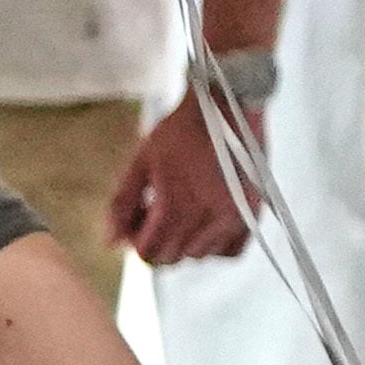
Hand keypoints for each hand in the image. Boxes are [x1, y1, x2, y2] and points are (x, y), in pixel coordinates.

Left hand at [110, 100, 254, 265]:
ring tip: (180, 210)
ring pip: (199, 256)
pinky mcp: (253, 213)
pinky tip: (204, 222)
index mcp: (176, 207)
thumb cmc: (180, 131)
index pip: (149, 253)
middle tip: (154, 211)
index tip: (136, 218)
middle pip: (172, 258)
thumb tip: (110, 242)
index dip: (135, 240)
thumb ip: (121, 204)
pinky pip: (231, 250)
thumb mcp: (141, 162)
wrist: (226, 105)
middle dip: (156, 240)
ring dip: (184, 242)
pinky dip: (215, 244)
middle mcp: (208, 219)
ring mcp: (234, 218)